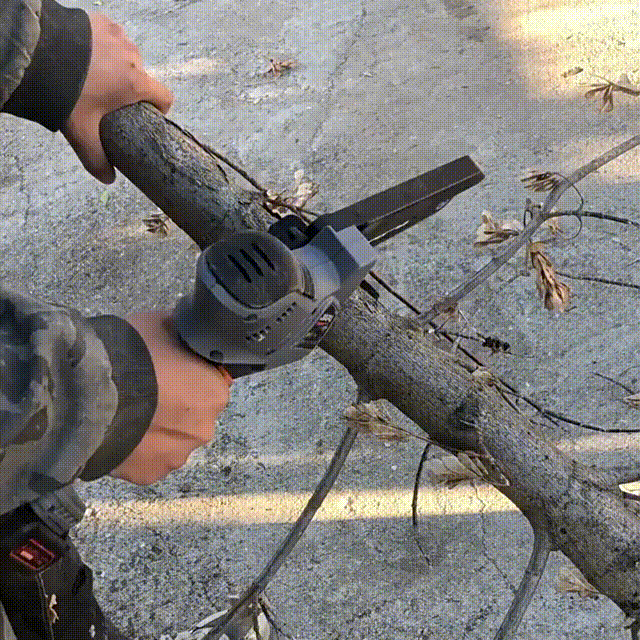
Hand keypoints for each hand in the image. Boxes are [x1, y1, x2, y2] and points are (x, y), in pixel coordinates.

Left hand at [62, 13, 172, 182]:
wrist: (39, 53)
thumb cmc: (67, 94)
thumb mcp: (82, 132)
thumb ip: (97, 158)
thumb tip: (109, 179)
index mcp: (136, 84)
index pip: (165, 97)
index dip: (159, 109)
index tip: (146, 115)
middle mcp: (133, 58)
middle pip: (143, 77)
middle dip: (131, 87)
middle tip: (108, 97)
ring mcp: (117, 36)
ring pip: (127, 55)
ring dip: (118, 64)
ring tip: (94, 74)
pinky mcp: (101, 21)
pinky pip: (110, 36)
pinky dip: (103, 45)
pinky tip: (86, 54)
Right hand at [111, 311, 232, 484]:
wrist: (86, 393)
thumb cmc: (130, 355)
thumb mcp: (162, 324)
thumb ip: (180, 334)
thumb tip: (182, 331)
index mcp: (214, 391)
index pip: (210, 382)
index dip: (189, 374)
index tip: (169, 371)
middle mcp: (204, 428)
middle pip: (193, 414)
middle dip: (175, 405)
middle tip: (146, 391)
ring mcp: (176, 455)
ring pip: (171, 439)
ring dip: (156, 429)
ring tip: (127, 413)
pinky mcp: (148, 474)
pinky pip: (148, 459)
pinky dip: (137, 449)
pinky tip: (119, 432)